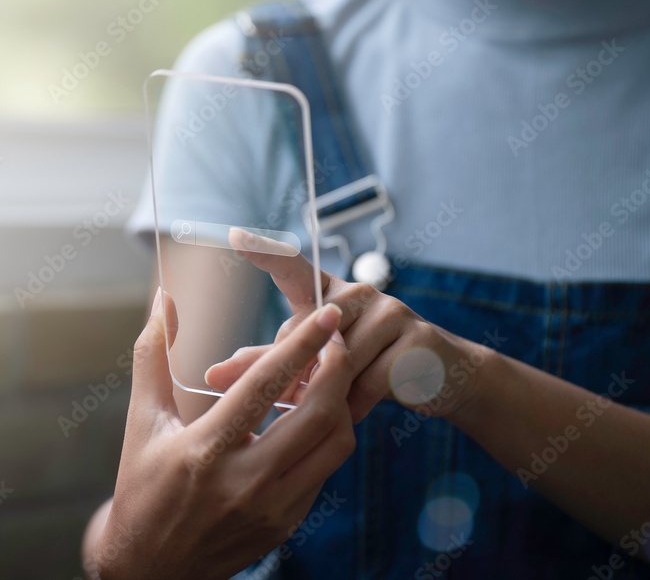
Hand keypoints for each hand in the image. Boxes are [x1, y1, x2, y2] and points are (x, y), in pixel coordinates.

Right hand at [96, 288, 354, 579]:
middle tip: (337, 340)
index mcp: (205, 450)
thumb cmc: (141, 487)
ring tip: (326, 376)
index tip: (326, 316)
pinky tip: (313, 415)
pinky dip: (327, 436)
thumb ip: (153, 355)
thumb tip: (163, 300)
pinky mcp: (286, 523)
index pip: (264, 386)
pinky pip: (324, 470)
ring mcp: (272, 508)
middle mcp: (245, 481)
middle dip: (338, 369)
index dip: (302, 346)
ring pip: (335, 445)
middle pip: (319, 416)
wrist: (149, 568)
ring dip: (339, 403)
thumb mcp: (141, 420)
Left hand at [206, 229, 491, 422]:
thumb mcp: (314, 365)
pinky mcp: (414, 338)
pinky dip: (354, 406)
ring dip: (325, 394)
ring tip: (327, 409)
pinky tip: (353, 415)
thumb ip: (269, 366)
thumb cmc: (364, 368)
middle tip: (285, 403)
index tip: (232, 234)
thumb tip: (211, 376)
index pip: (292, 267)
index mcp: (327, 293)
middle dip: (293, 375)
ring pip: (337, 362)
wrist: (438, 378)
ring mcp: (389, 311)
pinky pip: (368, 381)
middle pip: (306, 333)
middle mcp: (357, 292)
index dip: (263, 251)